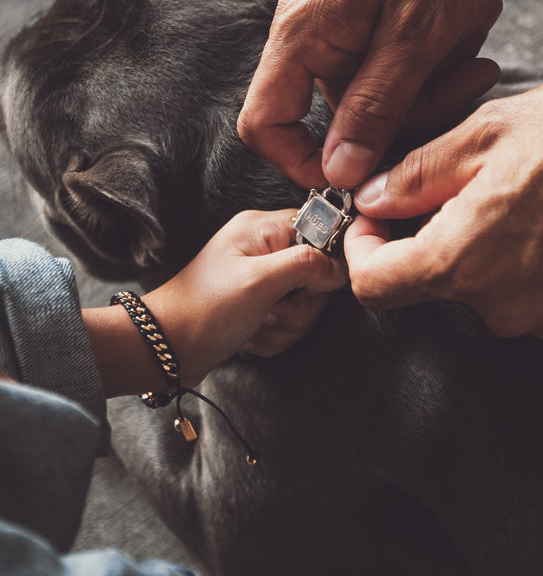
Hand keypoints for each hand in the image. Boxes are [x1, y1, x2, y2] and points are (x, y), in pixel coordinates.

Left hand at [145, 210, 346, 383]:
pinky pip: (290, 321)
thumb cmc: (205, 310)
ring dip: (285, 325)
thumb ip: (307, 265)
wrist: (168, 348)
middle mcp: (264, 248)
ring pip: (306, 303)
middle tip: (272, 310)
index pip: (320, 232)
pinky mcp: (260, 304)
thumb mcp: (259, 281)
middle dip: (300, 305)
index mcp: (262, 228)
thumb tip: (341, 268)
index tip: (307, 286)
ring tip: (256, 325)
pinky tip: (250, 336)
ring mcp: (263, 278)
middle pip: (317, 274)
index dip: (323, 263)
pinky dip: (274, 335)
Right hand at [237, 0, 542, 188]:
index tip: (359, 179)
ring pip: (375, 101)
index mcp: (304, 30)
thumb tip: (337, 172)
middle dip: (401, 121)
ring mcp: (347, 26)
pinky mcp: (378, 22)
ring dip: (428, 95)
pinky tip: (469, 44)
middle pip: (336, 118)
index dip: (302, 162)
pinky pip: (396, 73)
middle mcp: (315, 31)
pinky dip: (433, 72)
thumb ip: (374, 108)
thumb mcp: (419, 34)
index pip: (265, 122)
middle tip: (461, 87)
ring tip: (475, 58)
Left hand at [345, 65, 542, 340]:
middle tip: (459, 185)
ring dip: (484, 250)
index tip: (374, 220)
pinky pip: (534, 297)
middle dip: (431, 238)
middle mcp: (504, 305)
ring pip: (486, 291)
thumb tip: (372, 198)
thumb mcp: (488, 133)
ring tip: (522, 195)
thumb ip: (416, 174)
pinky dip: (529, 264)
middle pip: (434, 285)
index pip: (376, 288)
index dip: (362, 251)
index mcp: (466, 260)